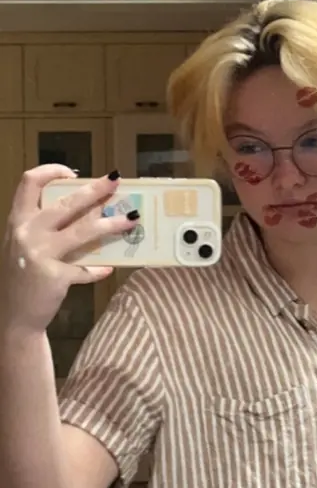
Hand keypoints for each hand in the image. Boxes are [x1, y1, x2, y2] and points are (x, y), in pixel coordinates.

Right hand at [0, 164, 139, 333]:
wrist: (13, 317)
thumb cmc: (22, 278)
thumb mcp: (24, 246)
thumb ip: (46, 229)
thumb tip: (89, 212)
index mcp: (17, 221)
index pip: (29, 182)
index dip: (52, 171)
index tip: (73, 173)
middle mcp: (27, 233)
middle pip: (66, 202)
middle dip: (95, 189)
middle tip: (115, 181)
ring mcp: (40, 254)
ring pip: (84, 231)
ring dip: (112, 223)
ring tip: (132, 219)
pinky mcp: (55, 276)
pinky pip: (86, 268)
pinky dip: (99, 268)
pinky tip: (109, 267)